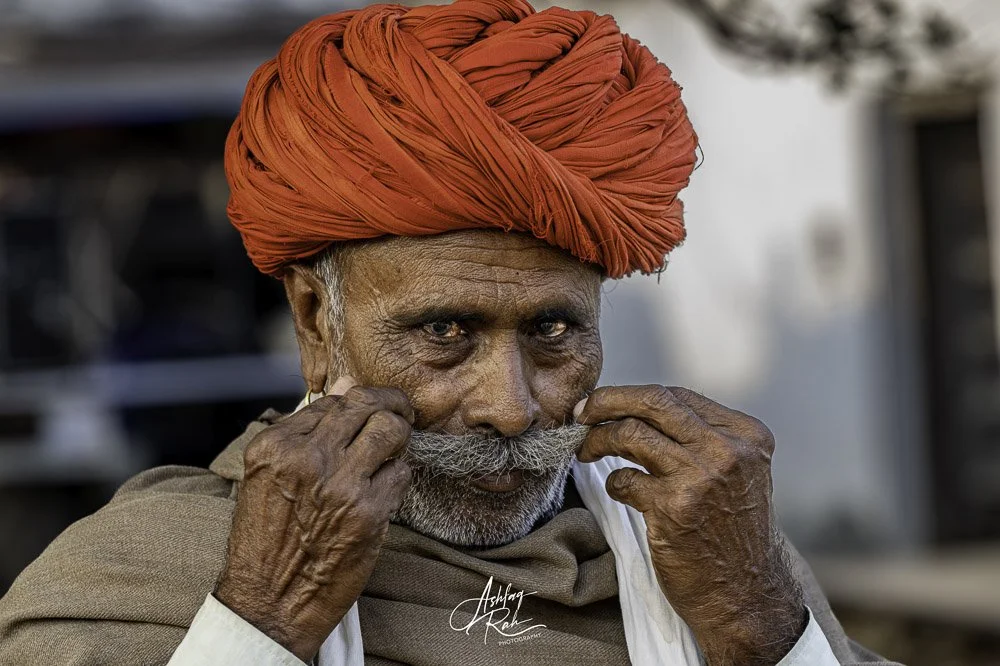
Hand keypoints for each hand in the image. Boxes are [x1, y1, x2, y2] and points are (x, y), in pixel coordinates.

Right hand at [215, 377, 413, 661]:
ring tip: (394, 449)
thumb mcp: (268, 478)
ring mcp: (339, 484)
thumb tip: (345, 387)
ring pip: (390, 430)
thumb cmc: (268, 539)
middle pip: (365, 404)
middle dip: (390, 405)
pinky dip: (398, 477)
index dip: (355, 406)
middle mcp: (306, 458)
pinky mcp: (368, 512)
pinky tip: (384, 490)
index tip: (365, 415)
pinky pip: (401, 472)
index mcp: (275, 446)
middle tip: (400, 412)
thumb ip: (304, 432)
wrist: (270, 601)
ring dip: (399, 437)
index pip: (332, 401)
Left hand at [575, 385, 806, 664]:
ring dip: (598, 440)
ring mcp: (701, 478)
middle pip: (654, 402)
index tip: (605, 404)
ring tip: (586, 451)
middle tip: (582, 412)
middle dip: (608, 401)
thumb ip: (701, 439)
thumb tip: (637, 408)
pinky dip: (613, 482)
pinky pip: (624, 478)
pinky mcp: (674, 508)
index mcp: (746, 435)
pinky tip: (620, 491)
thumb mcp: (736, 473)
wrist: (747, 595)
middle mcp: (727, 450)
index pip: (677, 397)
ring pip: (632, 434)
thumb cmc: (732, 533)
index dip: (633, 396)